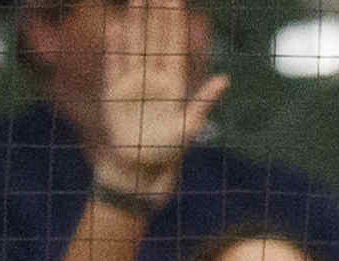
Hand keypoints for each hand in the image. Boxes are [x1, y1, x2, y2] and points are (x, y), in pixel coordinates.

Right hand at [94, 0, 219, 186]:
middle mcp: (154, 78)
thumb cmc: (168, 151)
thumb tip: (223, 79)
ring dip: (135, 22)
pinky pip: (115, 63)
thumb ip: (204, 102)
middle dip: (156, 13)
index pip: (174, 44)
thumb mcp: (189, 128)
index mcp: (174, 84)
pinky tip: (117, 25)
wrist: (140, 167)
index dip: (174, 22)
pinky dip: (115, 45)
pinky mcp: (115, 91)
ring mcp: (133, 82)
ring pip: (134, 44)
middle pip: (155, 38)